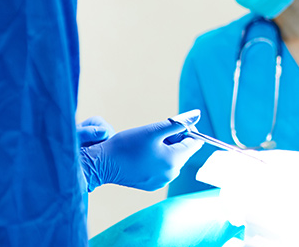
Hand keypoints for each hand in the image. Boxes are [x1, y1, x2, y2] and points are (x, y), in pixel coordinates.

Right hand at [80, 112, 202, 191]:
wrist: (101, 164)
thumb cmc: (126, 145)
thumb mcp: (153, 130)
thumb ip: (178, 123)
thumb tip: (197, 115)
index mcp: (174, 161)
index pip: (194, 143)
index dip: (187, 130)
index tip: (172, 124)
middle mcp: (171, 175)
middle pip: (184, 152)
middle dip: (175, 140)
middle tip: (155, 134)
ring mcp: (161, 182)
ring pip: (173, 160)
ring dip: (166, 149)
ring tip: (148, 144)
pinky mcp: (151, 185)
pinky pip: (163, 168)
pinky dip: (158, 159)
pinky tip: (143, 155)